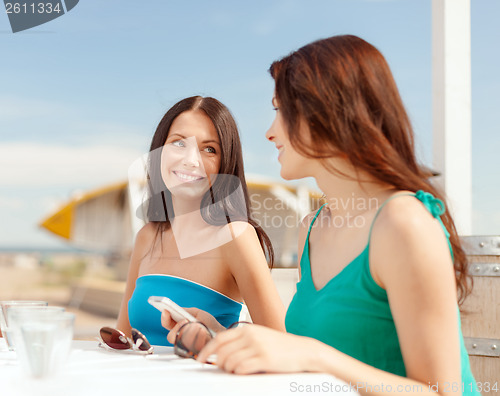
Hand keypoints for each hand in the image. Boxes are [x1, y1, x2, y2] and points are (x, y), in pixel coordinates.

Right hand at [161, 307, 225, 343]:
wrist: (221, 333)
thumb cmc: (209, 324)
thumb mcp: (197, 313)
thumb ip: (186, 311)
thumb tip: (176, 309)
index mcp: (179, 327)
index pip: (167, 324)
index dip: (164, 318)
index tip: (166, 311)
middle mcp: (181, 338)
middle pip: (171, 337)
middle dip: (177, 327)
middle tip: (185, 320)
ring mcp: (187, 347)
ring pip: (181, 342)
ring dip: (190, 331)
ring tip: (197, 325)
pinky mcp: (195, 353)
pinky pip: (193, 347)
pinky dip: (199, 337)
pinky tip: (203, 332)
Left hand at [196, 324, 320, 373]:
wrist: (303, 351)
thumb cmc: (281, 346)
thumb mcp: (260, 337)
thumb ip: (242, 341)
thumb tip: (221, 352)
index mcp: (248, 329)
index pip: (220, 338)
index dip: (207, 349)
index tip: (200, 358)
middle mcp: (250, 336)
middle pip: (222, 352)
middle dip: (219, 363)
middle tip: (223, 369)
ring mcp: (257, 347)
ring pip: (230, 362)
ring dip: (229, 370)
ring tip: (236, 370)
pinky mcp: (264, 359)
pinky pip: (241, 368)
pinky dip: (239, 373)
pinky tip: (245, 372)